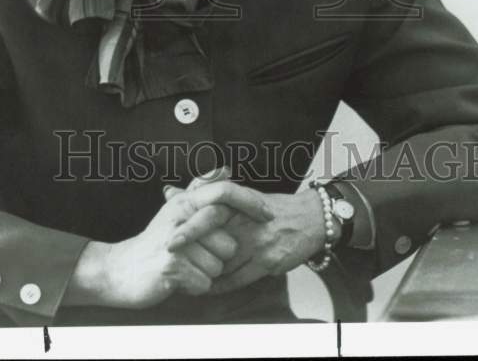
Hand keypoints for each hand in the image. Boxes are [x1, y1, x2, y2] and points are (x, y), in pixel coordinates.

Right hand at [64, 176, 272, 308]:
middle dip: (218, 257)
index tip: (267, 214)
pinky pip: (205, 283)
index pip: (224, 193)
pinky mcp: (171, 265)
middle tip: (195, 256)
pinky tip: (179, 279)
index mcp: (184, 202)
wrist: (121, 270)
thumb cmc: (155, 243)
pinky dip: (195, 287)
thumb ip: (199, 189)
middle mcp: (180, 216)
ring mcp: (175, 241)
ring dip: (205, 273)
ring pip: (218, 266)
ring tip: (185, 267)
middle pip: (227, 241)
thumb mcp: (176, 211)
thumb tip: (224, 168)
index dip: (250, 202)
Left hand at [168, 187, 327, 295]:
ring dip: (206, 274)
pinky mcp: (267, 261)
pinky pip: (239, 279)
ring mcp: (257, 243)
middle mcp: (246, 222)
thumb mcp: (240, 195)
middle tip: (172, 267)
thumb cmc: (272, 207)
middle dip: (192, 256)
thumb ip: (204, 194)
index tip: (168, 242)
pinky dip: (222, 285)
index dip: (187, 231)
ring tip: (187, 279)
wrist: (310, 219)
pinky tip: (210, 287)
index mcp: (237, 204)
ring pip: (224, 264)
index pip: (207, 216)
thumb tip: (170, 191)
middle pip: (213, 243)